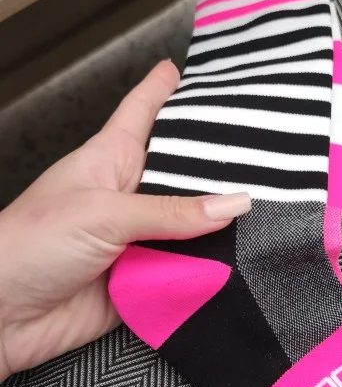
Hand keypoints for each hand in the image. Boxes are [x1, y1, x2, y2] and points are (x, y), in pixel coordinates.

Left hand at [0, 60, 249, 379]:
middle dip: (216, 167)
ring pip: (190, 229)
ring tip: (271, 209)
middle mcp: (126, 197)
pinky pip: (185, 274)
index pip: (142, 112)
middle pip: (180, 174)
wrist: (1, 318)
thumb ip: (171, 212)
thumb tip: (231, 204)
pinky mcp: (142, 282)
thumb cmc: (26, 247)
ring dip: (218, 228)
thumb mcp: (102, 213)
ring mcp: (135, 240)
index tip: (185, 68)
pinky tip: (240, 265)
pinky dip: (207, 273)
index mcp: (109, 159)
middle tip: (266, 152)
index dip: (163, 89)